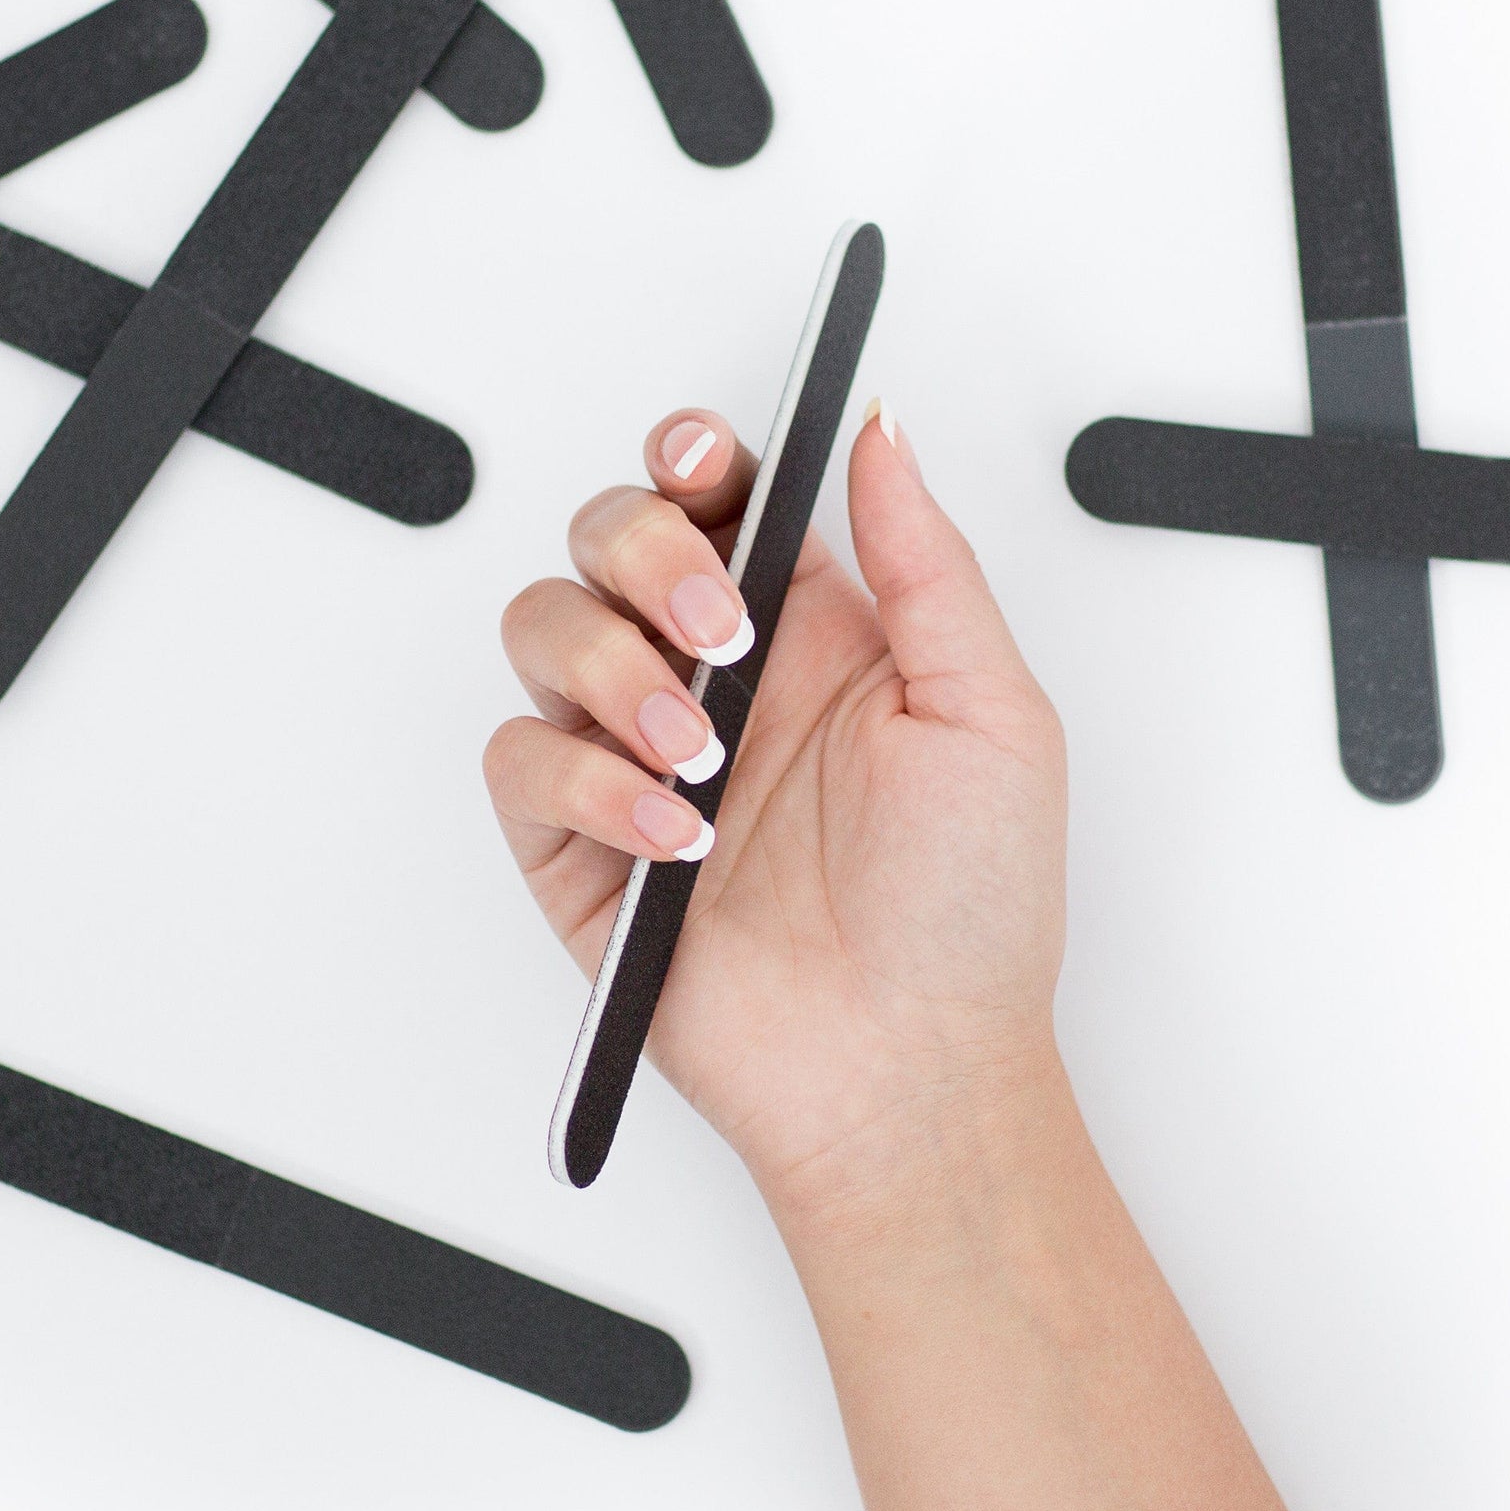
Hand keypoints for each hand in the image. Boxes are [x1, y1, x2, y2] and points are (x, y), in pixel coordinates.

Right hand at [483, 402, 1068, 1208]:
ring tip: (695, 750)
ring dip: (606, 666)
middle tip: (714, 632)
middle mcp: (712, 677)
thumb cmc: (969, 914)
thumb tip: (881, 433)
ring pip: (542, 624)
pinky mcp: (577, 841)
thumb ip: (926, 562)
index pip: (714, 497)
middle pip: (609, 533)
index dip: (687, 456)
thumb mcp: (991, 715)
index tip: (700, 462)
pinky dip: (582, 781)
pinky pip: (518, 760)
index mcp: (808, 631)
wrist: (910, 1077)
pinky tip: (669, 834)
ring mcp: (635, 754)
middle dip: (643, 553)